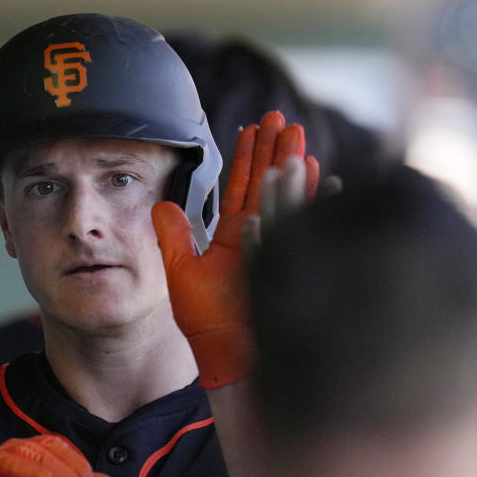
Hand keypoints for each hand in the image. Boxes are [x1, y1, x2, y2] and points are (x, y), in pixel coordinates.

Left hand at [153, 110, 318, 387]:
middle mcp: (259, 239)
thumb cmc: (207, 322)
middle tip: (280, 117)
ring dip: (290, 169)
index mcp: (235, 237)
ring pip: (284, 201)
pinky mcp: (285, 267)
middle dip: (275, 151)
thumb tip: (160, 204)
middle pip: (268, 186)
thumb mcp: (182, 273)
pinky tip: (316, 178)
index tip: (253, 126)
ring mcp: (275, 251)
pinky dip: (303, 205)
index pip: (243, 187)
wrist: (227, 358)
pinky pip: (295, 230)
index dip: (248, 157)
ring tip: (295, 137)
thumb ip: (173, 237)